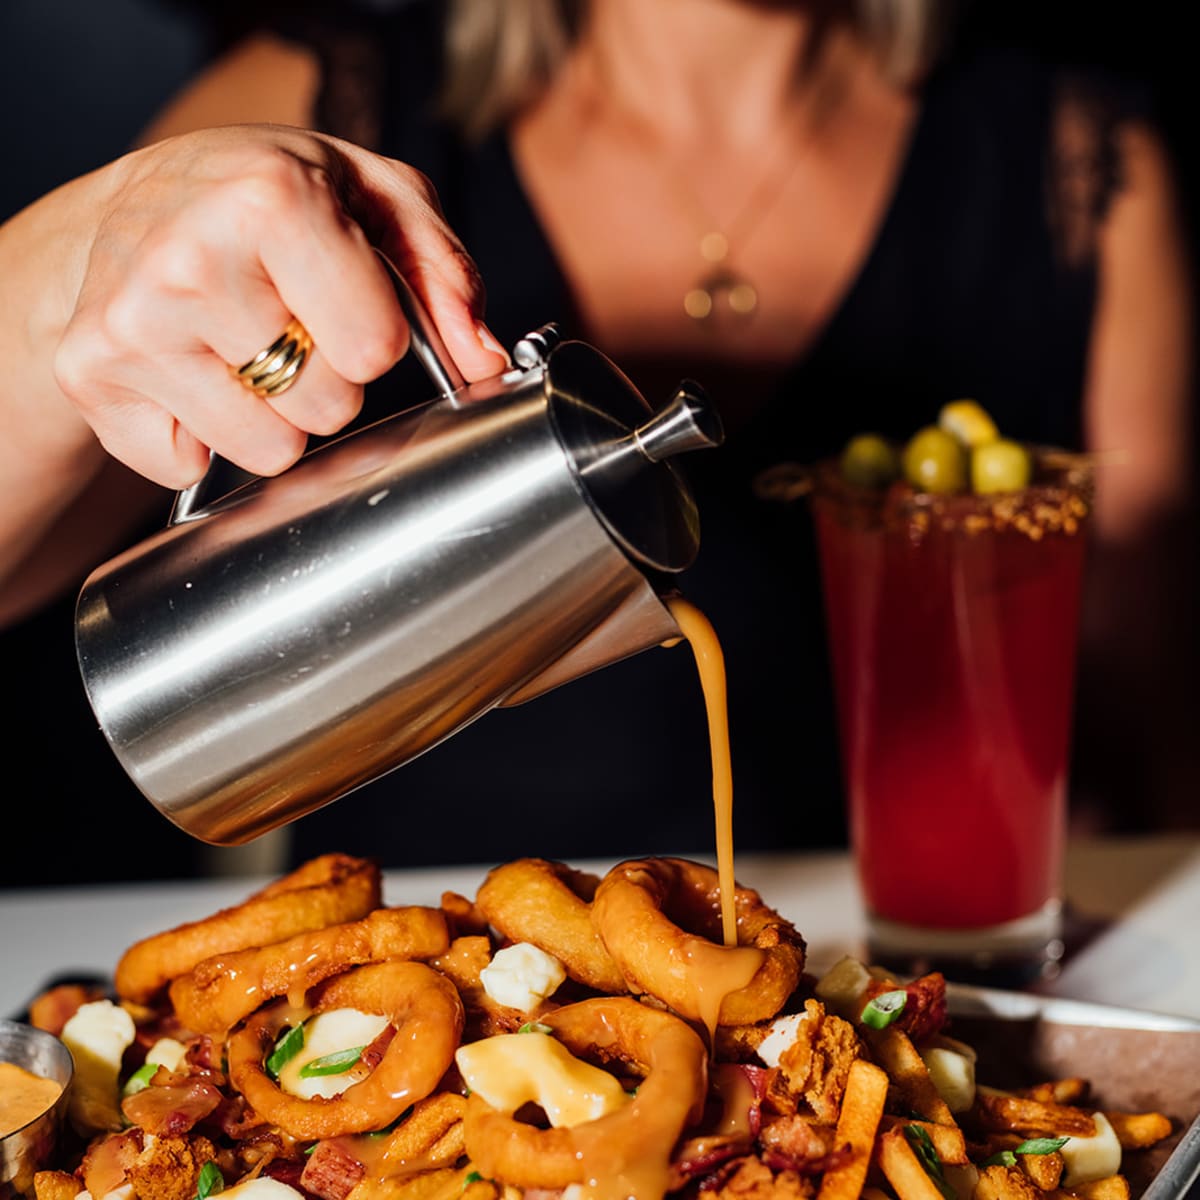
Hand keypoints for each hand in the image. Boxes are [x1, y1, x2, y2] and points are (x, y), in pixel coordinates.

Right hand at [54, 124, 508, 487]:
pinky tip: (193, 373)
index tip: (347, 300)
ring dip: (271, 415)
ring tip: (242, 346)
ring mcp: (133, 326)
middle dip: (325, 377)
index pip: (375, 348)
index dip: (376, 335)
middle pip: (327, 407)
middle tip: (289, 322)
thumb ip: (443, 274)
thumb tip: (484, 360)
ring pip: (268, 451)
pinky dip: (201, 435)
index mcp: (271, 199)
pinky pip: (189, 468)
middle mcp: (190, 261)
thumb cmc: (263, 199)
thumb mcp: (373, 196)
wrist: (127, 208)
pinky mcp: (89, 377)